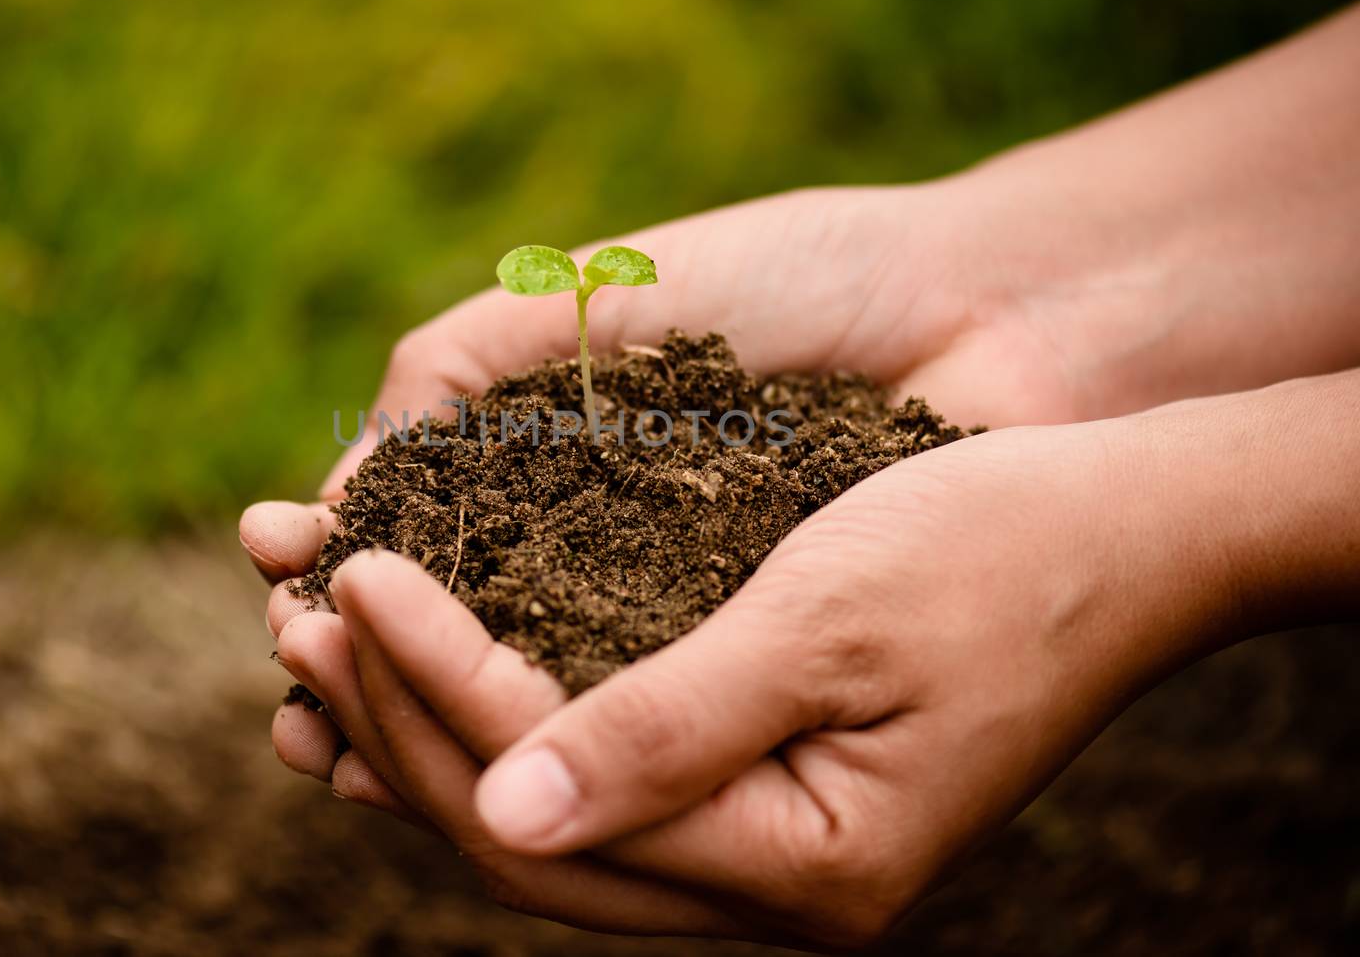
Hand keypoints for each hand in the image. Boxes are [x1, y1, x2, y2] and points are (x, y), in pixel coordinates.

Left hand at [266, 374, 1359, 947]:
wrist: (1123, 531)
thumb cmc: (991, 552)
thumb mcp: (823, 625)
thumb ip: (665, 730)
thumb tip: (503, 812)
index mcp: (802, 871)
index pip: (550, 802)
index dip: (433, 688)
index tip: (352, 574)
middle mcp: (771, 889)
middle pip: (524, 835)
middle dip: (397, 721)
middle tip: (297, 608)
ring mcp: (762, 848)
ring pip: (545, 814)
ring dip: (429, 722)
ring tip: (325, 628)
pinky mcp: (756, 787)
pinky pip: (592, 774)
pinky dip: (500, 713)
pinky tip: (426, 657)